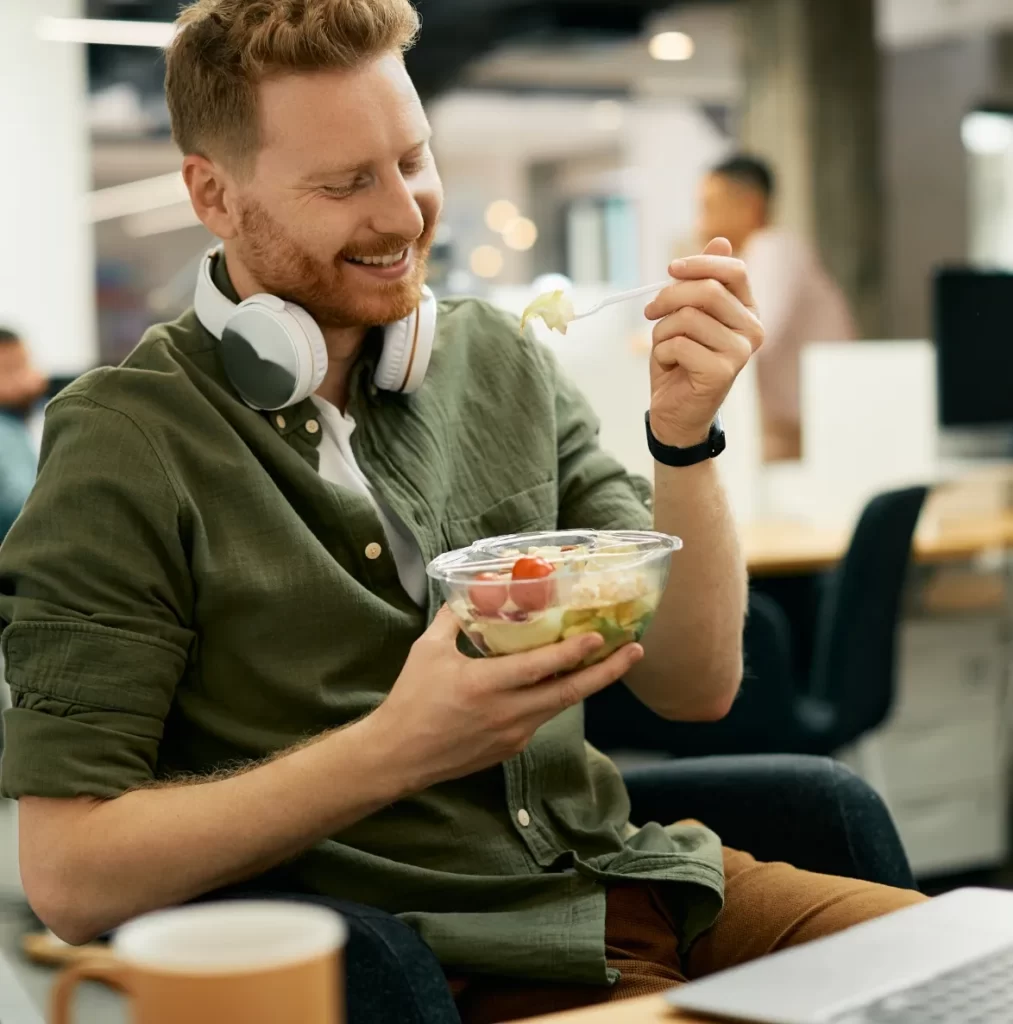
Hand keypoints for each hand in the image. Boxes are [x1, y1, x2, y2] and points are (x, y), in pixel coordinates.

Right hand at [370, 606, 643, 788]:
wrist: (399, 756)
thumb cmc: (411, 700)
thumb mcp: (428, 651)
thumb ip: (452, 620)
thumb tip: (466, 595)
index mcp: (486, 685)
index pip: (540, 667)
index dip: (574, 651)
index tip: (601, 636)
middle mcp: (508, 713)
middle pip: (569, 692)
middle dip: (607, 672)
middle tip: (634, 651)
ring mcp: (513, 734)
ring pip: (559, 705)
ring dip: (586, 683)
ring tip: (609, 662)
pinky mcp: (511, 748)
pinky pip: (540, 717)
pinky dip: (554, 697)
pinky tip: (559, 681)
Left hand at [643, 237, 763, 448]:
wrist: (677, 411)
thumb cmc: (681, 361)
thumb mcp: (689, 316)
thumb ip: (703, 282)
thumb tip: (720, 241)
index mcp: (748, 310)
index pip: (734, 271)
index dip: (699, 264)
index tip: (670, 269)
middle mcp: (752, 330)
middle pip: (707, 291)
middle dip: (669, 297)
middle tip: (650, 311)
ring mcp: (740, 352)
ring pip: (688, 318)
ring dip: (661, 331)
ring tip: (663, 346)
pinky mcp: (722, 372)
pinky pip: (678, 344)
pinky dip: (661, 352)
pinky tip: (668, 366)